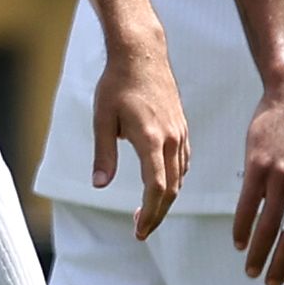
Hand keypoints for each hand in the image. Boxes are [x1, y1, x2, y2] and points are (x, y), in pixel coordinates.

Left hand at [90, 43, 189, 239]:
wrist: (142, 53)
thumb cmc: (116, 84)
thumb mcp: (102, 119)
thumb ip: (104, 154)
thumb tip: (99, 185)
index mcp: (151, 139)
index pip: (157, 188)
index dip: (149, 213)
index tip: (138, 230)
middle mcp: (171, 138)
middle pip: (171, 189)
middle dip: (157, 214)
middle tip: (139, 231)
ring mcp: (180, 132)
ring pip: (180, 177)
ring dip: (165, 199)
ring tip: (145, 213)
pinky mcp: (182, 127)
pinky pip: (183, 162)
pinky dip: (174, 180)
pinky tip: (161, 186)